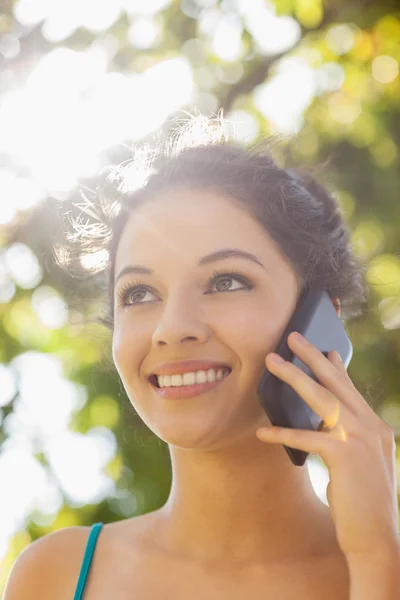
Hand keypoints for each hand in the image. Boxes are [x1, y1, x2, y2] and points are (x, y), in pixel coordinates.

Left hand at [255, 331, 398, 558]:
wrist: (379, 540)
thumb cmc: (363, 504)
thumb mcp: (360, 465)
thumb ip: (347, 442)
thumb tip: (325, 426)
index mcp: (376, 428)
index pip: (351, 390)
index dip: (336, 368)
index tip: (325, 348)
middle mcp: (371, 428)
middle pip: (337, 383)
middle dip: (312, 357)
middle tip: (293, 336)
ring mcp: (360, 440)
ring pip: (322, 399)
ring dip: (294, 377)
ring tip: (272, 362)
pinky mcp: (345, 456)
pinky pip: (307, 438)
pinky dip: (283, 434)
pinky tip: (263, 431)